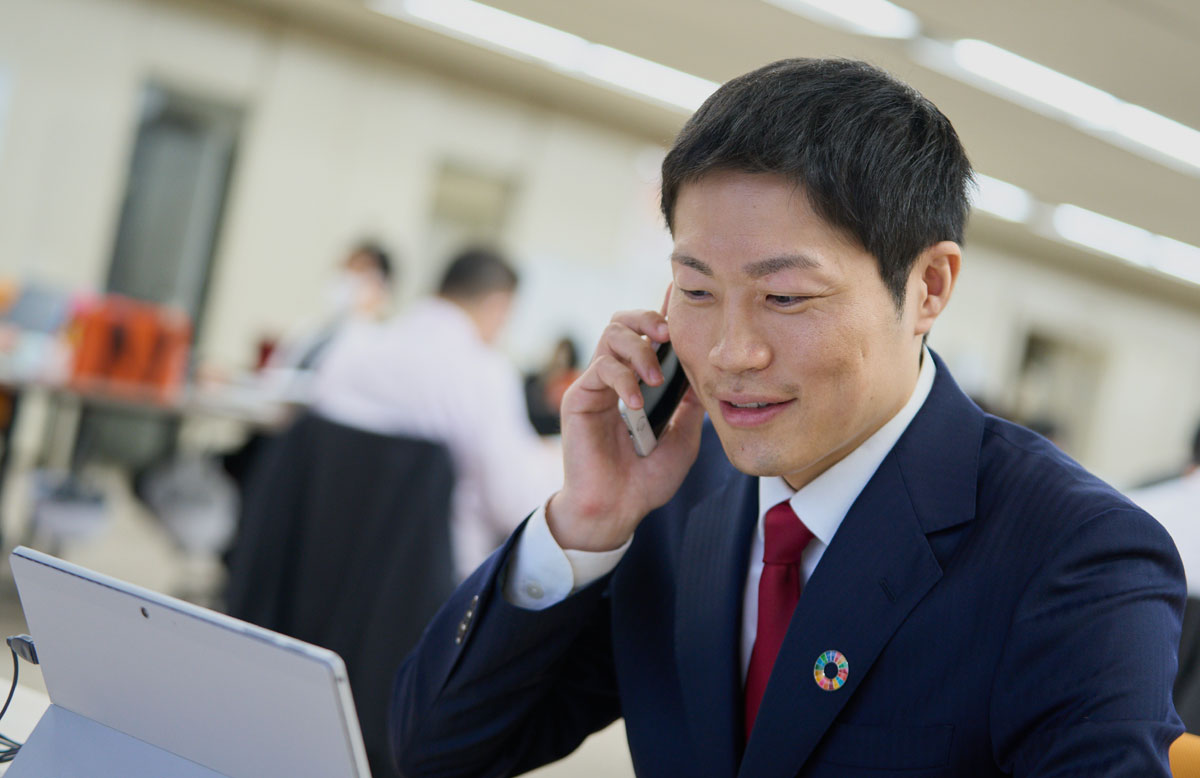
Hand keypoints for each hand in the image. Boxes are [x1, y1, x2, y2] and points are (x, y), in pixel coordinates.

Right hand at [547, 307, 705, 551]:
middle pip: (623, 322)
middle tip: (668, 334)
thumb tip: (704, 369)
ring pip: (610, 335)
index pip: (648, 336)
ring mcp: (596, 385)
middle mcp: (616, 377)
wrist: (617, 509)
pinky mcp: (579, 398)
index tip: (681, 297)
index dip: (663, 314)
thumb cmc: (647, 478)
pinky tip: (636, 402)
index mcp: (639, 382)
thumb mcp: (683, 437)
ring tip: (654, 378)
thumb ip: (690, 403)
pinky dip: (623, 379)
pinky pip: (600, 369)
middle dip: (647, 318)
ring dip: (638, 349)